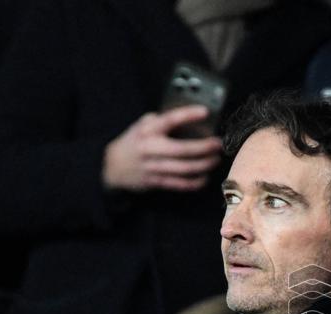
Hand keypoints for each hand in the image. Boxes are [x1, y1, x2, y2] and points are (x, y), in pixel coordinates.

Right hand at [102, 105, 221, 191]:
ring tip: (216, 159)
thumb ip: (160, 121)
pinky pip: (180, 184)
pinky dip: (195, 182)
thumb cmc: (134, 143)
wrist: (112, 166)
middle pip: (182, 150)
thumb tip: (187, 118)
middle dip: (203, 148)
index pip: (169, 120)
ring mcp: (154, 167)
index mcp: (147, 131)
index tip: (205, 111)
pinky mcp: (157, 182)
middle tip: (218, 144)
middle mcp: (151, 149)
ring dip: (204, 165)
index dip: (188, 115)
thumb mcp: (142, 126)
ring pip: (184, 169)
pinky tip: (206, 176)